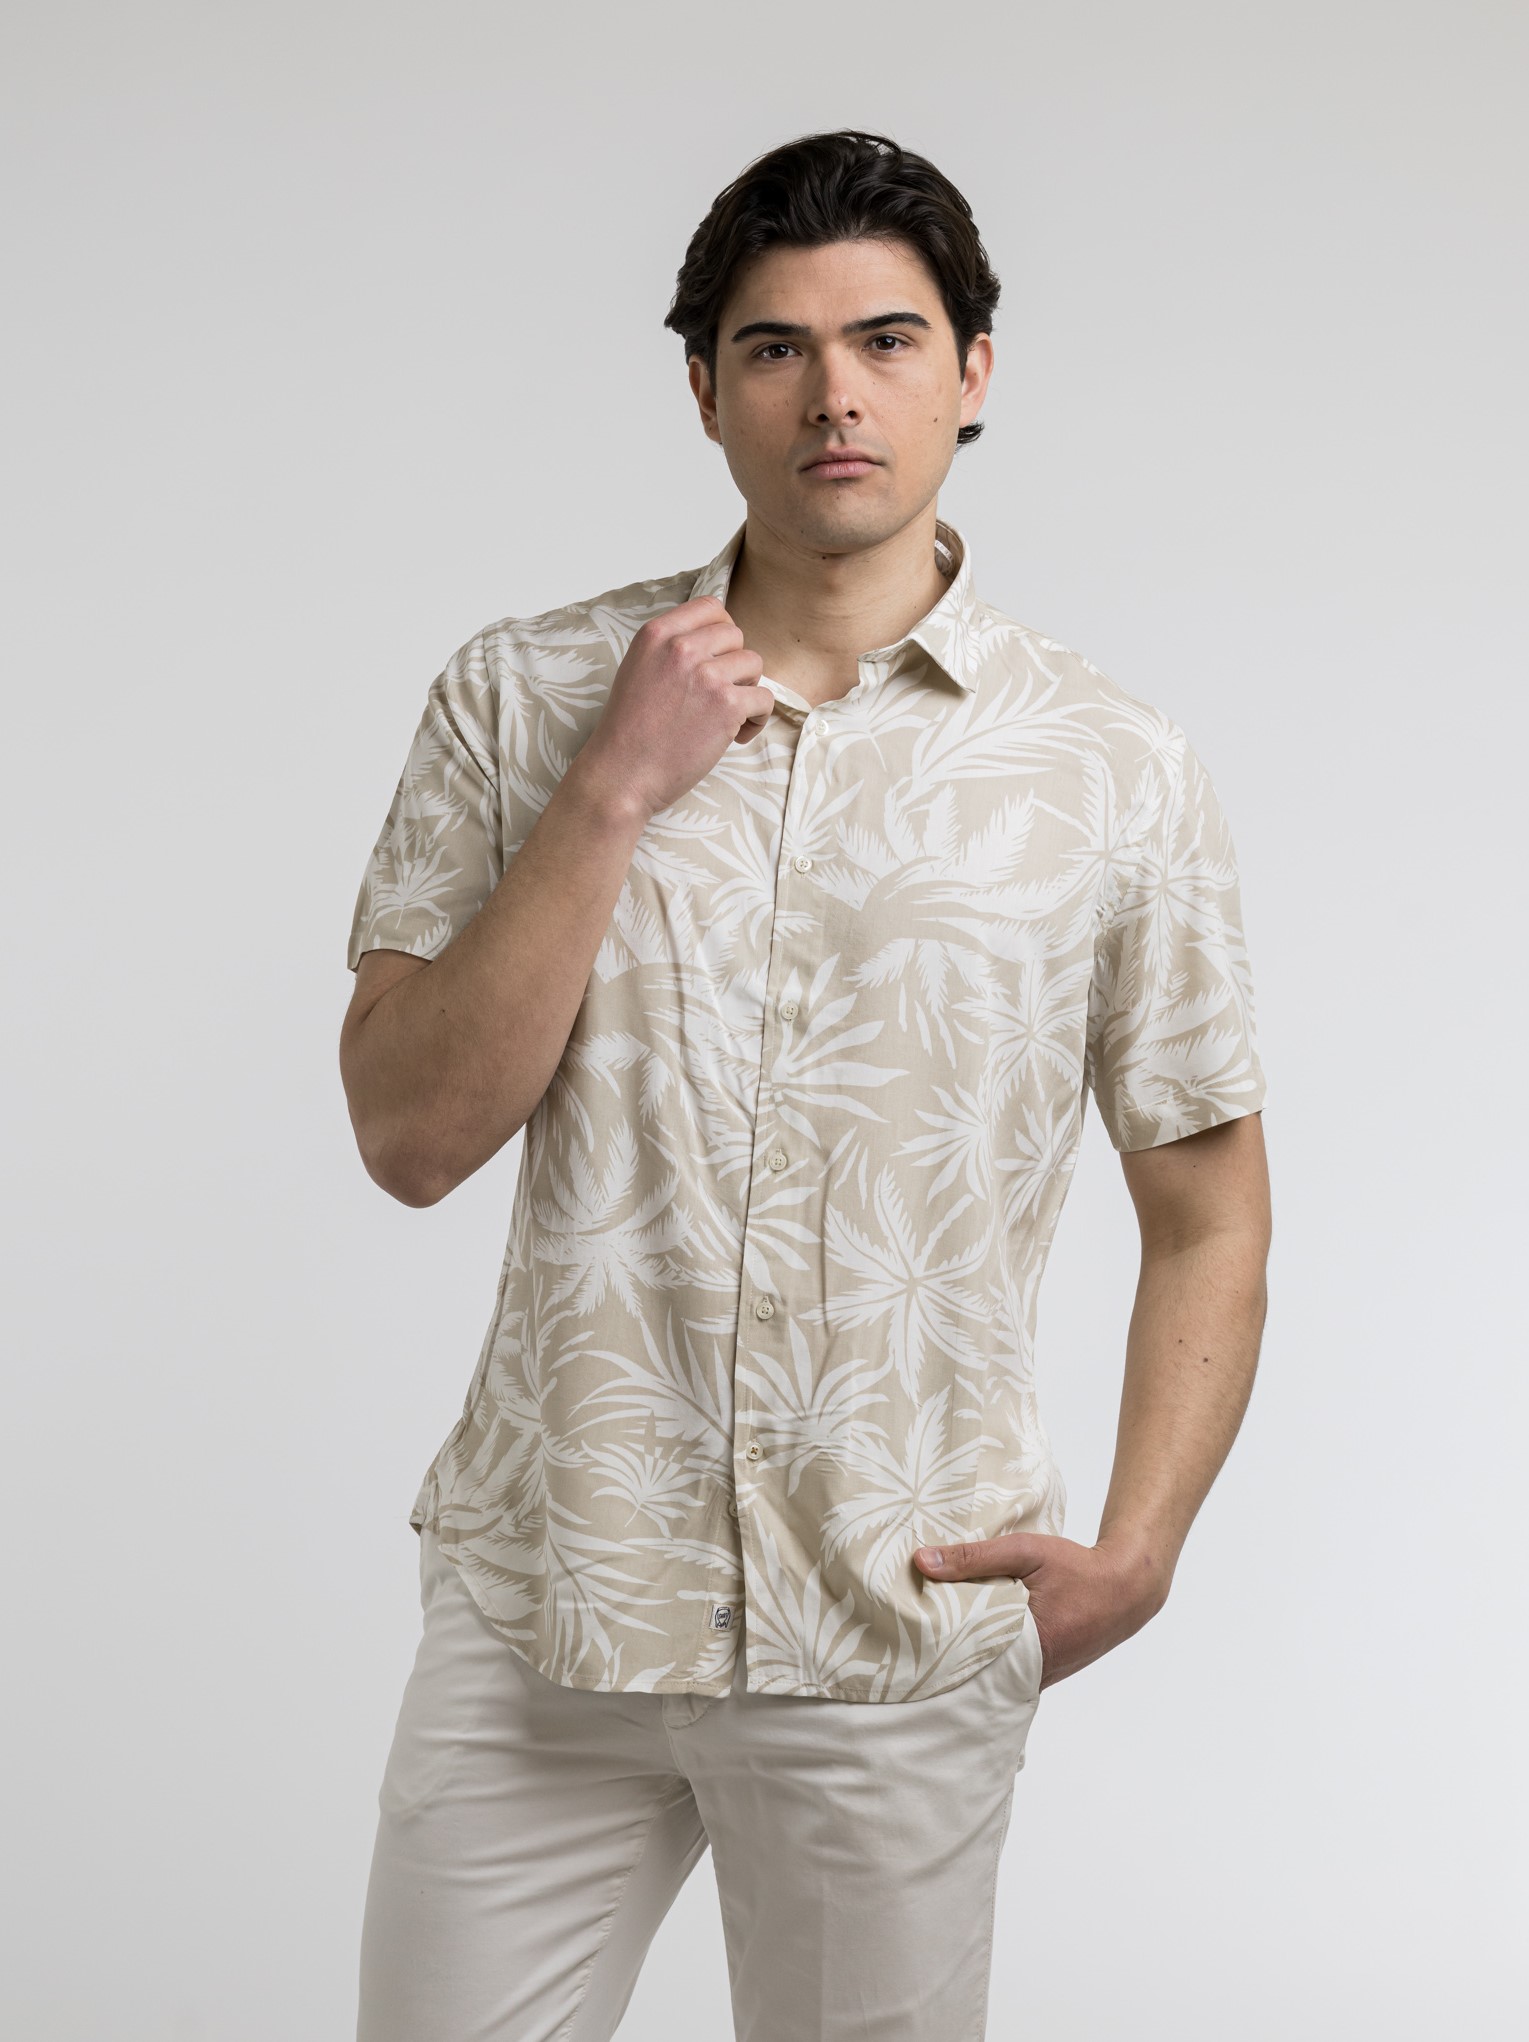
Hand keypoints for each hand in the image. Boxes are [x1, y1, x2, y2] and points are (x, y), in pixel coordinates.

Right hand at [576, 596, 774, 823]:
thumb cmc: (629, 730)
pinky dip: (757, 718)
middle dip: (734, 664)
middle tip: (721, 694)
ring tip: (729, 717)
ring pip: (754, 664)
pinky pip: (763, 698)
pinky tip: (736, 735)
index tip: (720, 656)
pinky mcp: (726, 705)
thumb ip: (670, 649)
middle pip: (735, 635)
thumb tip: (712, 642)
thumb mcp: (638, 670)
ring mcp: (706, 675)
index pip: (710, 607)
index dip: (723, 631)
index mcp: (657, 634)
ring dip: (747, 690)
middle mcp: (681, 648)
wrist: (622, 773)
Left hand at [912, 1532, 1170, 1689]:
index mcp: (1031, 1647)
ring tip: (932, 1641)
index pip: (969, 1657)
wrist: (1126, 1587)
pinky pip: (1009, 1670)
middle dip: (947, 1657)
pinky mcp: (1046, 1672)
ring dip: (969, 1657)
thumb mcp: (1026, 1552)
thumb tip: (921, 1562)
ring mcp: (1042, 1676)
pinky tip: (970, 1640)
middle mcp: (1035, 1672)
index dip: (937, 1650)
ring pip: (992, 1672)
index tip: (908, 1642)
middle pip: (977, 1670)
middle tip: (911, 1644)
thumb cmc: (1078, 1568)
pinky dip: (991, 1657)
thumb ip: (975, 1557)